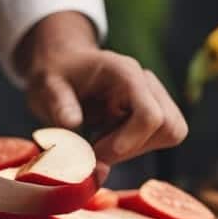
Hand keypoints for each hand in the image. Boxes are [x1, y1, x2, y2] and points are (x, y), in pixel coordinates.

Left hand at [17, 12, 187, 170]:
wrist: (63, 66)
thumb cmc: (56, 74)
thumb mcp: (47, 86)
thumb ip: (59, 104)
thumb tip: (73, 124)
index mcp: (124, 72)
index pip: (150, 115)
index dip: (129, 142)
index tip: (98, 152)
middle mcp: (146, 82)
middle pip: (168, 126)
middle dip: (132, 148)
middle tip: (95, 150)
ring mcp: (153, 95)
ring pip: (171, 133)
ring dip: (136, 148)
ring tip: (102, 142)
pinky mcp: (153, 109)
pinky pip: (161, 136)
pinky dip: (136, 147)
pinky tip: (110, 139)